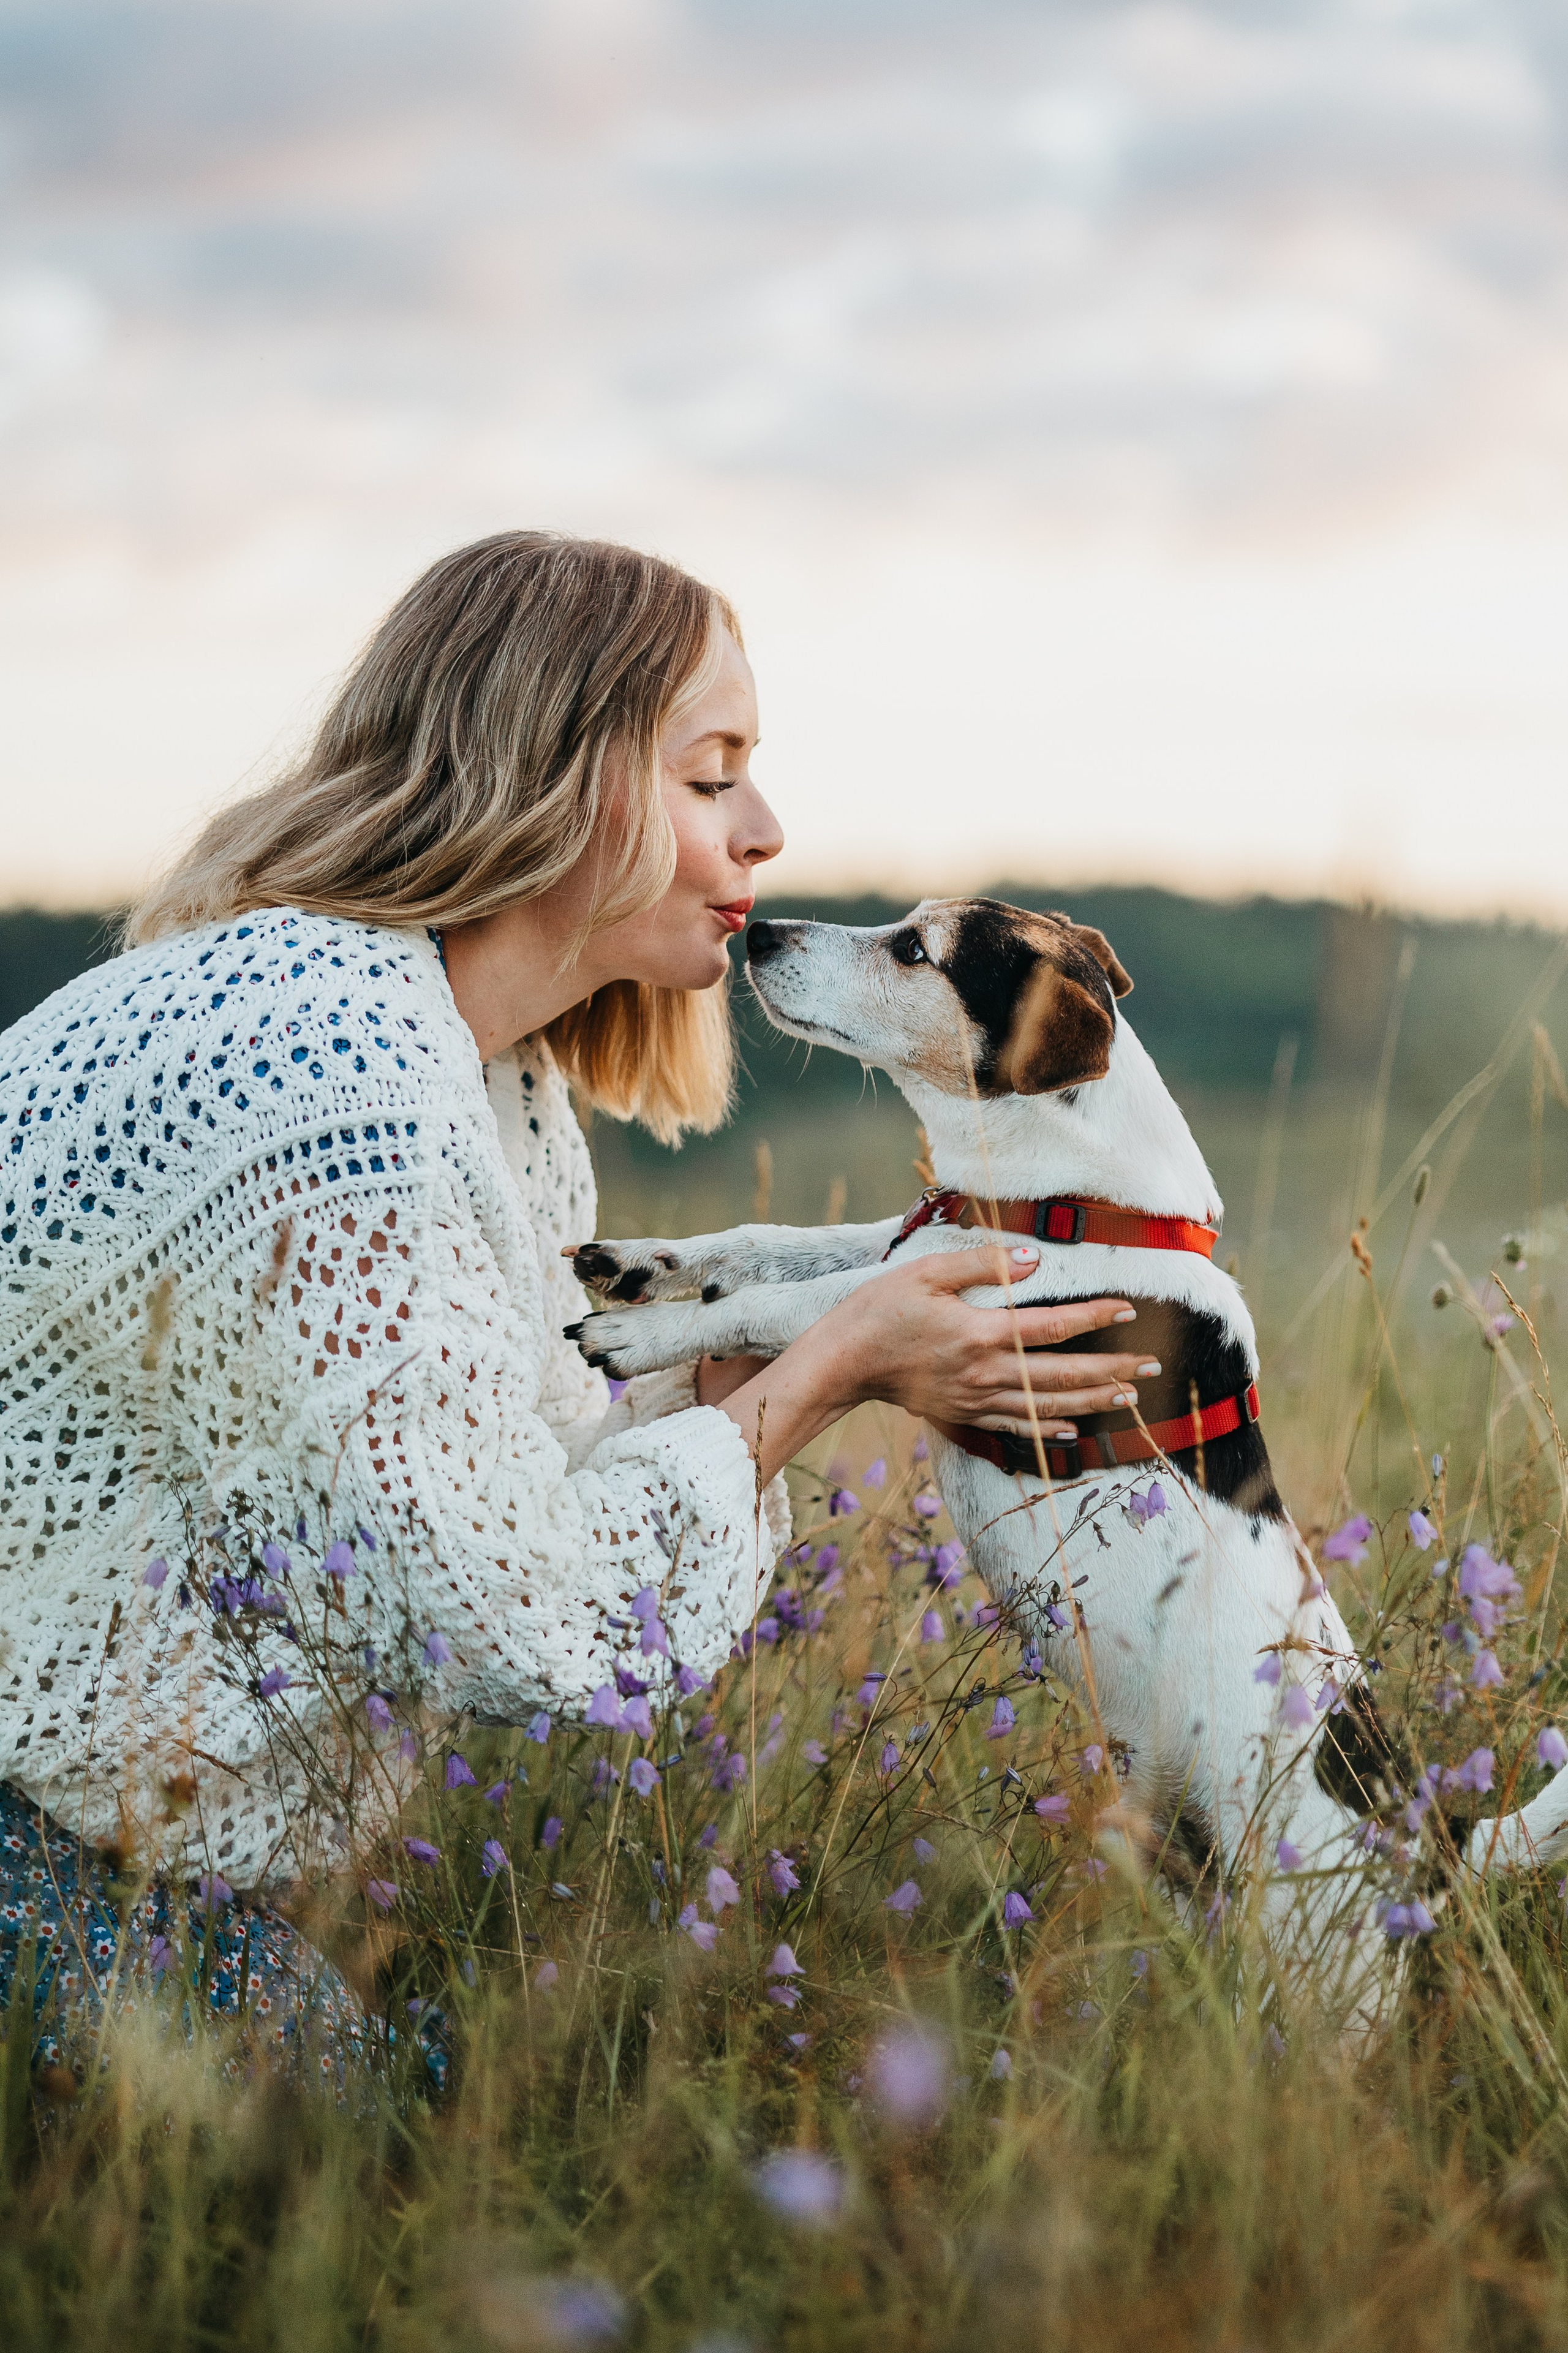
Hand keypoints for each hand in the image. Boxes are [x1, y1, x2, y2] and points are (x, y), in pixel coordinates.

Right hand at [705, 1240, 1156, 1488]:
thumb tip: (1034, 1260)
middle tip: (1151, 1368)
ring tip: (1130, 1398)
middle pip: (1064, 1374)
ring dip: (1093, 1402)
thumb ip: (983, 1265)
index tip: (1129, 1310)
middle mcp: (986, 1372)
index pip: (1054, 1326)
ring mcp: (977, 1400)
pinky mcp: (964, 1415)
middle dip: (1113, 1371)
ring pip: (1048, 1405)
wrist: (843, 1362)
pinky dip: (1049, 1429)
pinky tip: (1075, 1430)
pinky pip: (1016, 1426)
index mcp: (981, 1333)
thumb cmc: (880, 1310)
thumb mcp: (925, 1273)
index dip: (1096, 1317)